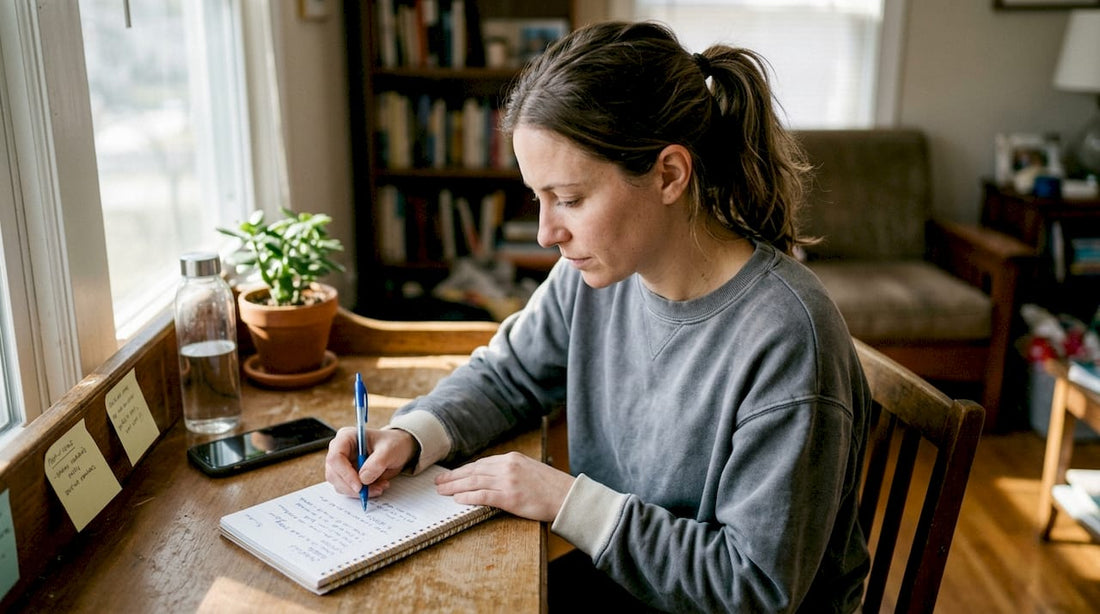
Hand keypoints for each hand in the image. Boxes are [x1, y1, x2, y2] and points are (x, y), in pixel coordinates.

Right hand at [324, 426, 417, 497]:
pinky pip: (348, 489)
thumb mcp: (390, 450)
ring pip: (339, 485)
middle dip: (352, 487)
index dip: (345, 473)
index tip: (359, 486)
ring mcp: (342, 464)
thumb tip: (363, 479)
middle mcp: (340, 451)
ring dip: (358, 491)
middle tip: (372, 490)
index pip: (335, 457)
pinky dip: (361, 493)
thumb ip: (377, 463)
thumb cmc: (393, 443)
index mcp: (346, 437)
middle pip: (334, 474)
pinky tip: (376, 487)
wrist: (398, 448)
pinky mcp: (347, 476)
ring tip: (380, 486)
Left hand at [434, 452, 574, 521]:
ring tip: (442, 491)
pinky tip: (458, 500)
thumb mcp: (529, 470)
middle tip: (438, 482)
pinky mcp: (510, 497)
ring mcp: (508, 481)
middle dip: (453, 477)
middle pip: (473, 471)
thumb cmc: (551, 486)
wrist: (567, 496)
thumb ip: (510, 470)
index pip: (481, 463)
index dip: (463, 470)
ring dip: (455, 487)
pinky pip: (483, 496)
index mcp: (512, 458)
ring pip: (474, 482)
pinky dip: (468, 497)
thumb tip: (490, 478)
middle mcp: (507, 467)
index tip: (451, 474)